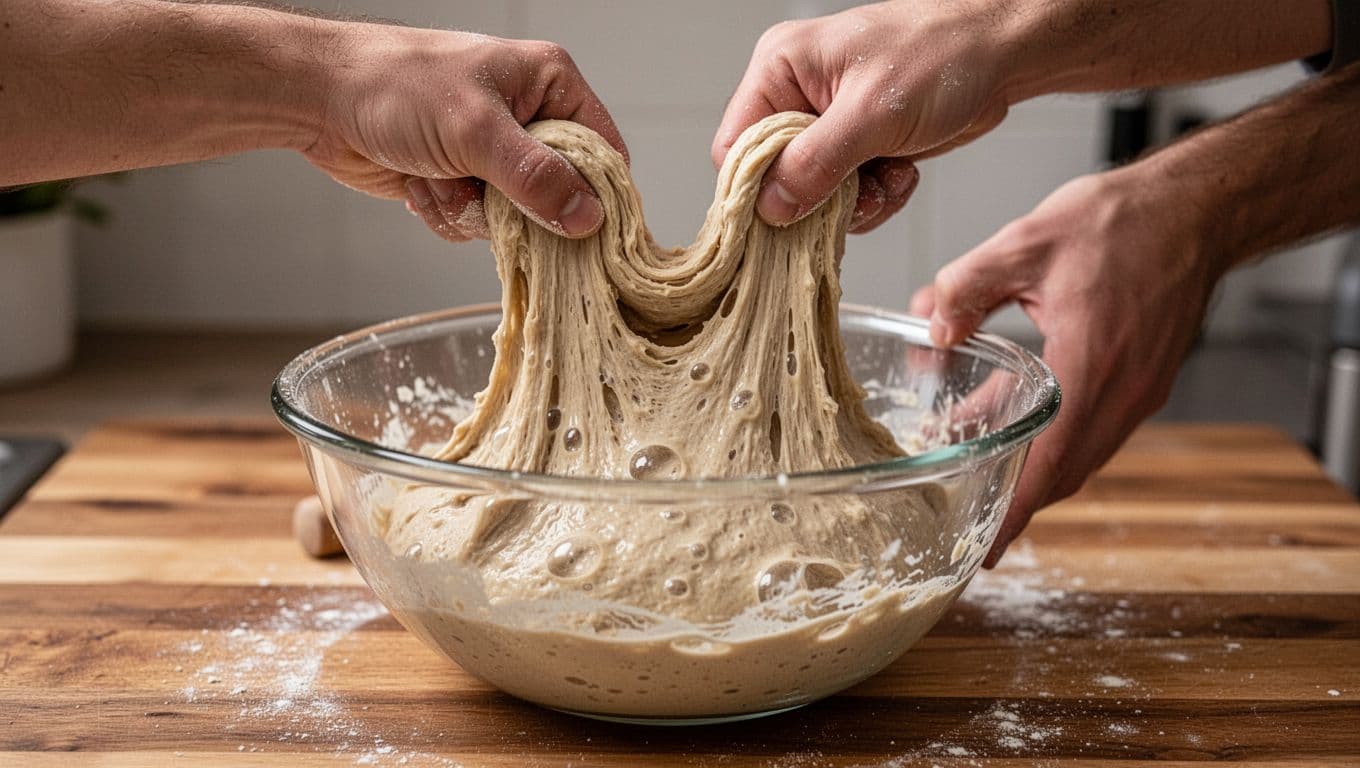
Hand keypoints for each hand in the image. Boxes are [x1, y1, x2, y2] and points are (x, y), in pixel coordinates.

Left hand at [305, 27, 627, 241]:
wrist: (318, 100)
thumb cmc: (394, 87)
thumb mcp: (476, 131)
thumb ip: (537, 178)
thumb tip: (588, 219)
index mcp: (548, 83)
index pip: (602, 149)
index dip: (598, 193)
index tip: (583, 229)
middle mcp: (527, 116)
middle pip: (558, 193)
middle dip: (514, 205)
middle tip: (484, 193)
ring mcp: (492, 151)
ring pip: (514, 217)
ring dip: (470, 210)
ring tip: (436, 176)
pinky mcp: (462, 179)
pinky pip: (477, 222)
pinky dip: (446, 212)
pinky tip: (418, 184)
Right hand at [712, 0, 1011, 231]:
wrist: (1003, 55)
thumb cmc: (942, 57)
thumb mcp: (871, 114)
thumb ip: (814, 163)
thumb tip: (770, 208)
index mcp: (780, 70)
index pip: (735, 146)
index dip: (757, 187)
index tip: (790, 213)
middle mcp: (796, 96)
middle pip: (774, 177)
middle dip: (819, 197)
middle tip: (858, 195)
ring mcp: (827, 124)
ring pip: (813, 194)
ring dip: (855, 202)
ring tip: (890, 177)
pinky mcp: (857, 146)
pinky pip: (846, 196)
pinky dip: (877, 196)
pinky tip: (902, 173)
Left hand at [911, 168, 1222, 565]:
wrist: (1196, 208)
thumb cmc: (1122, 222)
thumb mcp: (1026, 242)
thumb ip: (969, 286)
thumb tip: (931, 323)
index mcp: (1089, 368)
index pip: (1046, 465)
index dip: (1013, 514)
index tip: (985, 552)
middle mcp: (1121, 393)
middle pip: (1064, 475)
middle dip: (1017, 504)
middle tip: (969, 523)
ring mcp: (1139, 391)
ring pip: (1080, 455)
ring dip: (1034, 470)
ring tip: (980, 466)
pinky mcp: (1143, 379)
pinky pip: (1094, 428)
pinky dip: (1056, 439)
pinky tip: (1015, 418)